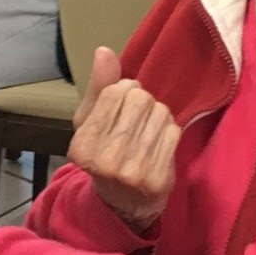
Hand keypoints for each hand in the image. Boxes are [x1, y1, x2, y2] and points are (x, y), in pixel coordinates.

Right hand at [67, 47, 179, 230]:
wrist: (122, 203)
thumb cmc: (103, 153)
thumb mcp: (89, 122)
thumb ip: (98, 86)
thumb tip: (104, 51)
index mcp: (82, 145)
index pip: (114, 92)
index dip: (123, 91)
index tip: (121, 104)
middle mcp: (105, 161)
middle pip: (139, 100)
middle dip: (141, 102)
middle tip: (136, 120)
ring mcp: (133, 172)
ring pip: (160, 113)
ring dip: (157, 116)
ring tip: (147, 132)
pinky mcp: (157, 180)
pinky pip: (173, 132)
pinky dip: (169, 132)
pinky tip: (158, 144)